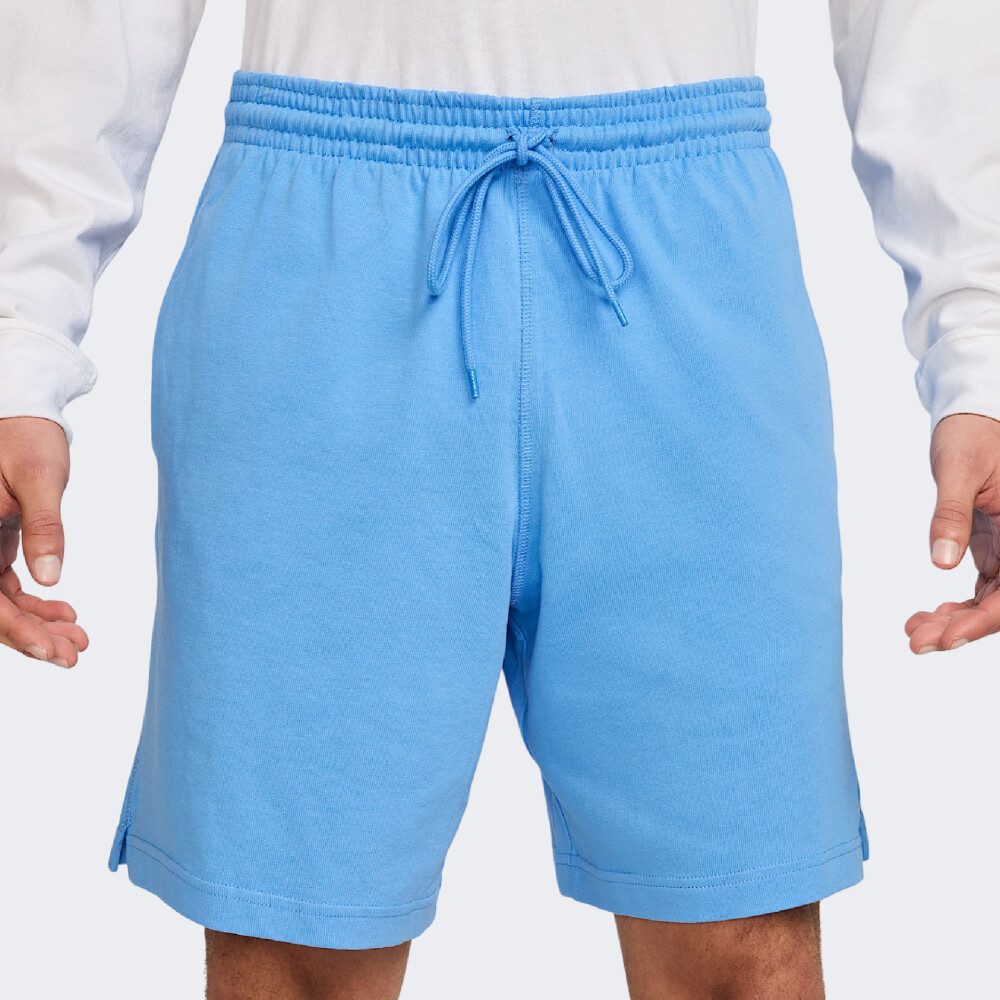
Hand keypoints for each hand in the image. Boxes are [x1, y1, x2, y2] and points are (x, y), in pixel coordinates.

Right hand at [0, 417, 87, 666]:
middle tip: (76, 654)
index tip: (53, 651)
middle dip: (31, 637)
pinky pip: (5, 587)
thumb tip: (51, 578)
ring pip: (0, 602)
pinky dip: (35, 603)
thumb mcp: (40, 478)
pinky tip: (67, 612)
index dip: (17, 631)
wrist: (20, 409)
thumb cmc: (27, 436)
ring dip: (37, 624)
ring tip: (79, 639)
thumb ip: (44, 526)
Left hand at [905, 413, 999, 652]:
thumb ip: (951, 514)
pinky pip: (982, 589)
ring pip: (991, 602)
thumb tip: (942, 563)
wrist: (975, 414)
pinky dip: (955, 606)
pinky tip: (923, 617)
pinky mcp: (996, 548)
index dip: (982, 622)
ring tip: (912, 632)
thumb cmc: (972, 433)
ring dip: (954, 623)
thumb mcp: (957, 467)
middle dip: (961, 630)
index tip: (944, 639)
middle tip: (915, 643)